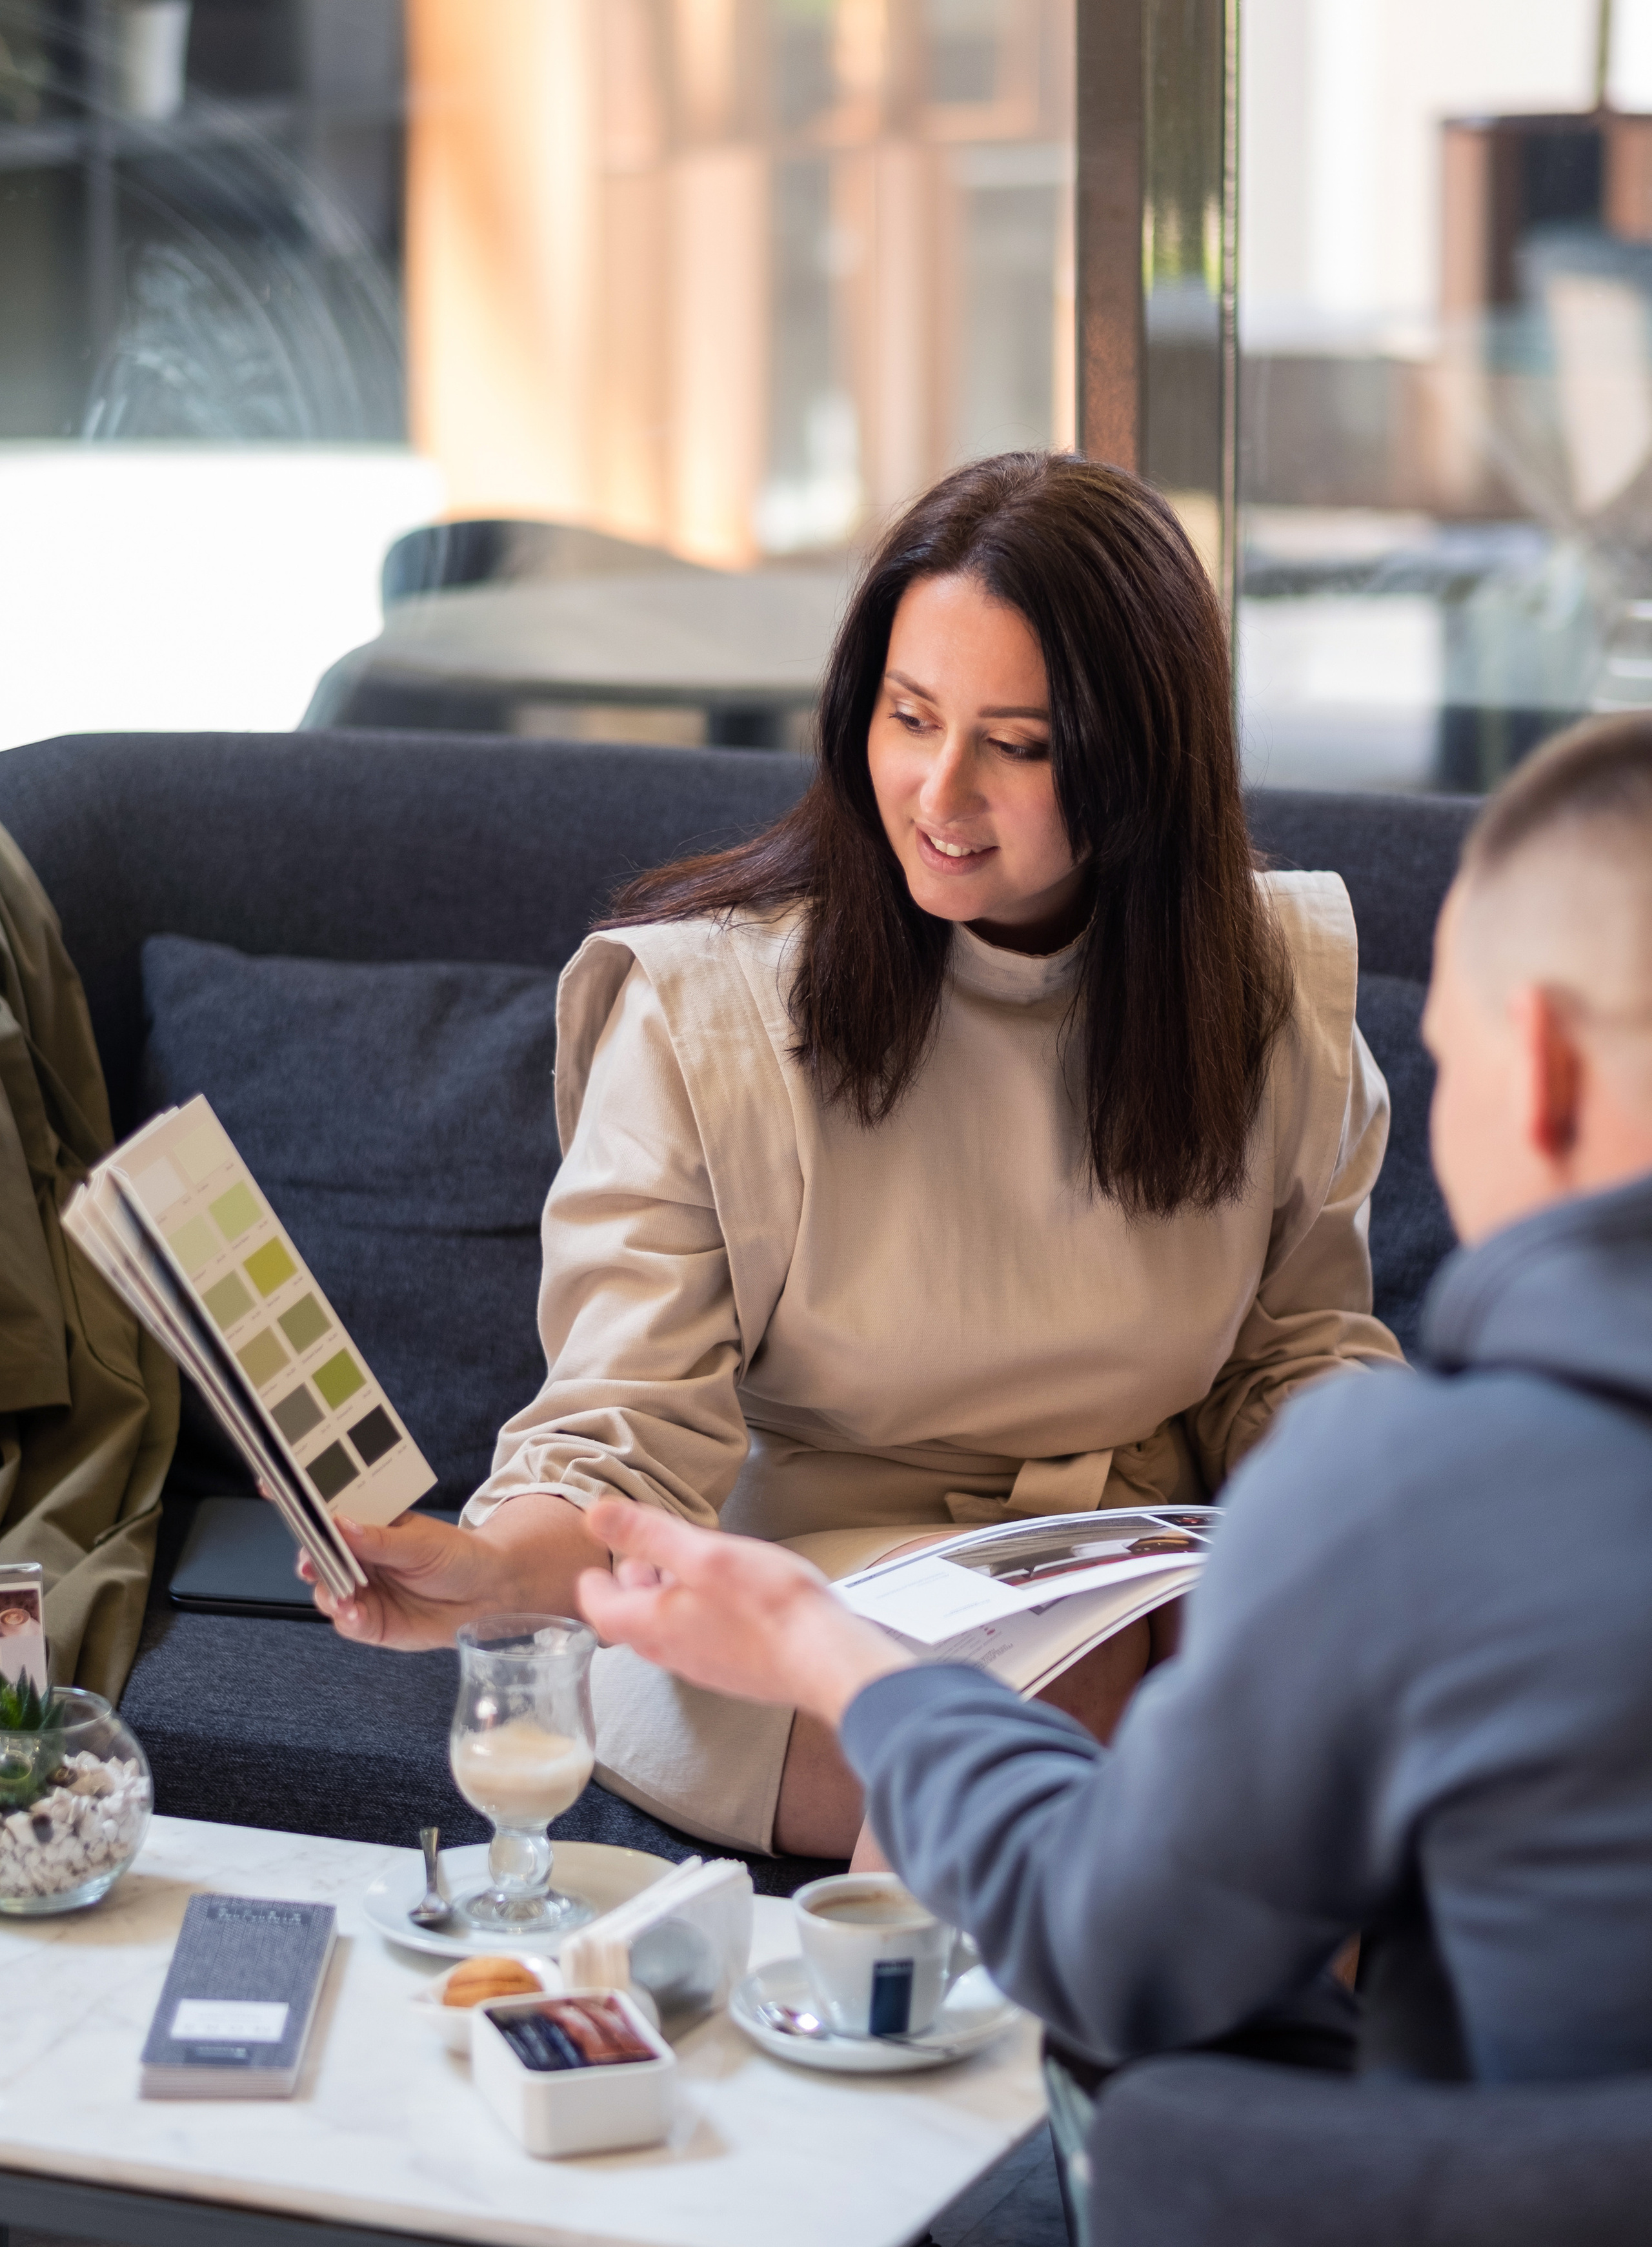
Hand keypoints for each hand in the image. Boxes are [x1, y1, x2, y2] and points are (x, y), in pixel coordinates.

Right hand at [297, 1490, 607, 1649]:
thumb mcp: (421, 1542)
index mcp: (366, 1526)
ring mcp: (360, 1590)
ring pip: (325, 1590)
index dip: (298, 1502)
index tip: (270, 1486)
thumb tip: (340, 1523)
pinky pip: (346, 1621)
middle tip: (309, 1559)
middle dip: (307, 1555)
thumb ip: (378, 1538)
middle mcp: (356, 1557)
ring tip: (340, 1594)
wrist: (487, 1595)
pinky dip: (345, 1618)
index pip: (325, 1512)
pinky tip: (353, 1613)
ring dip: (326, 1591)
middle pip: (316, 1554)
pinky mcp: (369, 1622)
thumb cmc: (457, 1557)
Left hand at [577, 1499, 911, 1726]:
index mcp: (653, 1626)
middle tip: (648, 1551)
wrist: (827, 1661)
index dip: (593, 1583)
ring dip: (669, 1597)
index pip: (598, 1609)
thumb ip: (649, 1535)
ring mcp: (704, 1667)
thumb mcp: (704, 1555)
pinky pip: (701, 1640)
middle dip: (635, 1583)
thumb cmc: (769, 1606)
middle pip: (633, 1619)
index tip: (595, 1563)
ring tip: (691, 1565)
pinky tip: (728, 1596)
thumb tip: (595, 1514)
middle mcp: (671, 1653)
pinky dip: (699, 1614)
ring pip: (668, 1629)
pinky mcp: (734, 1672)